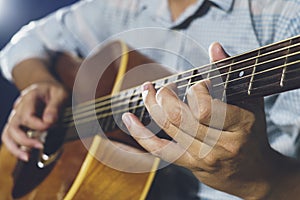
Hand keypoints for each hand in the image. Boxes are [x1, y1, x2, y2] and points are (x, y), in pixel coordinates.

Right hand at [2, 81, 68, 160]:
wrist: (47, 88)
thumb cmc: (54, 91)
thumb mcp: (60, 94)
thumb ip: (55, 106)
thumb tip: (49, 121)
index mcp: (29, 97)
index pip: (27, 115)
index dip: (39, 125)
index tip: (52, 127)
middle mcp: (19, 107)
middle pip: (14, 126)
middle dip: (26, 139)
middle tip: (41, 145)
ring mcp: (16, 116)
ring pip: (8, 133)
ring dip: (16, 147)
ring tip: (27, 157)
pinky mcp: (17, 124)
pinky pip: (9, 137)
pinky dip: (14, 147)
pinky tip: (25, 155)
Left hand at [122, 43, 277, 198]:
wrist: (253, 174)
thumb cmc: (252, 132)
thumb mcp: (249, 100)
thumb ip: (228, 72)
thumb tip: (214, 46)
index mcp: (239, 125)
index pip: (204, 107)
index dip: (196, 90)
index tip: (201, 84)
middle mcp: (219, 145)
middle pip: (178, 117)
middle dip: (165, 95)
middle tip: (166, 86)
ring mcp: (202, 157)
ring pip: (167, 128)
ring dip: (151, 105)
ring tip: (147, 91)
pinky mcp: (189, 164)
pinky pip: (159, 150)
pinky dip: (140, 133)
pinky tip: (128, 118)